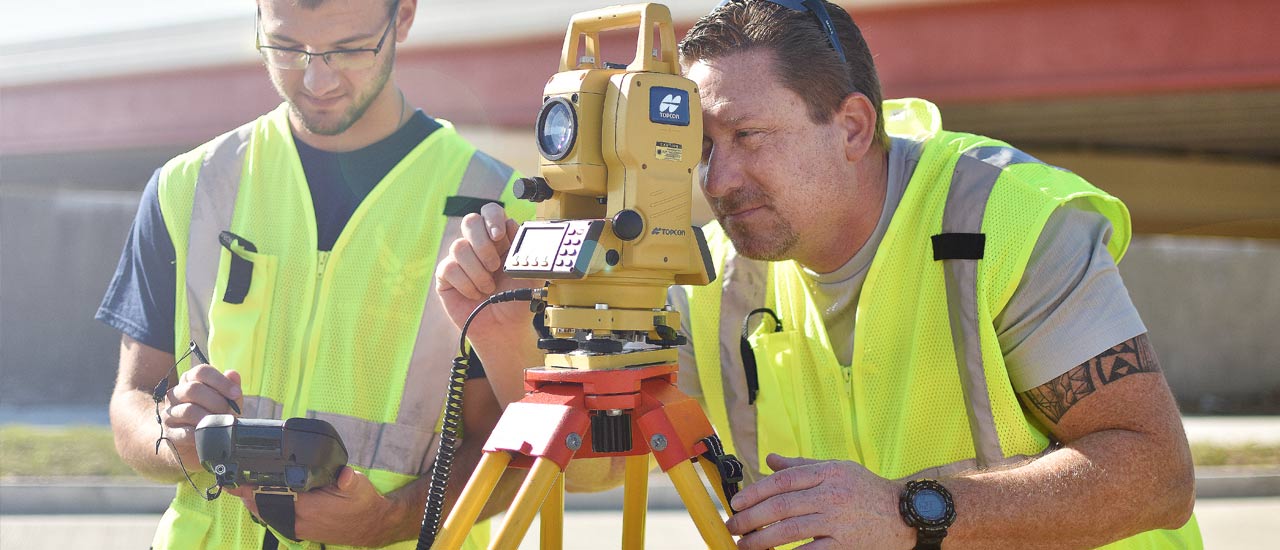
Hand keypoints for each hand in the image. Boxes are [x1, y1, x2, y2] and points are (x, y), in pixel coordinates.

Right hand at [162, 364, 241, 467]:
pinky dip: (201, 434)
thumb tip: (233, 374)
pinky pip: (185, 432)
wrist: (194, 444)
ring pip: (189, 410)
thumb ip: (230, 388)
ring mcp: (169, 413)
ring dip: (209, 418)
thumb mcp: (226, 402)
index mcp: (190, 380)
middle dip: (216, 401)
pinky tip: (210, 435)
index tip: (235, 393)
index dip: (220, 381)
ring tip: (220, 424)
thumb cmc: (212, 417)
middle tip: (228, 412)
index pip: (201, 371)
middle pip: (193, 389)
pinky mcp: (168, 433)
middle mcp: (175, 394)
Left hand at [228, 467, 399, 545]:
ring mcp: (300, 527)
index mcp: (309, 507)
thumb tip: (344, 474)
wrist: (371, 524)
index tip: (235, 482)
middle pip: (263, 508)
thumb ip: (348, 479)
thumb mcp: (358, 486)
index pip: (272, 497)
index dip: (251, 490)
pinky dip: (268, 509)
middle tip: (233, 481)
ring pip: (269, 515)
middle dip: (247, 496)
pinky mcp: (302, 530)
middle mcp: (300, 520)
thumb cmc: (363, 503)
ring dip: (255, 503)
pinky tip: (265, 499)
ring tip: (244, 489)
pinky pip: (278, 519)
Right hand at [435, 202, 539, 338]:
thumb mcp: (529, 273)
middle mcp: (478, 245)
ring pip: (459, 246)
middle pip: (470, 221)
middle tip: (494, 266)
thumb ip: (524, 249)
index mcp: (499, 239)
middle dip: (483, 244)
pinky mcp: (446, 275)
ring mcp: (460, 259)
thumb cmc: (516, 300)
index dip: (493, 219)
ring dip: (477, 271)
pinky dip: (466, 283)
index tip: (499, 237)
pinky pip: (449, 267)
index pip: (491, 212)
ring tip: (489, 287)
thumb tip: (514, 226)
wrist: (504, 327)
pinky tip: (475, 293)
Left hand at [726, 453, 912, 549]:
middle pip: (782, 506)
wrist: (905, 514)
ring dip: (761, 540)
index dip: (755, 492)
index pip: (783, 481)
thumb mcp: (837, 468)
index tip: (736, 503)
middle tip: (733, 526)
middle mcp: (832, 494)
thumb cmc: (866, 490)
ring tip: (744, 545)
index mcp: (827, 472)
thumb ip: (802, 466)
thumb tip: (769, 460)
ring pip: (790, 531)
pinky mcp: (846, 546)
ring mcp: (839, 521)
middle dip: (751, 518)